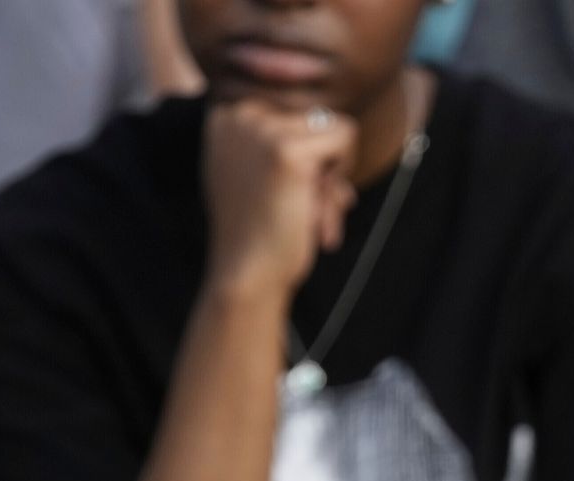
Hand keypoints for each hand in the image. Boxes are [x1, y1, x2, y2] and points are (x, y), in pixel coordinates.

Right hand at [201, 94, 354, 302]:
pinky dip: (342, 176)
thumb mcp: (261, 175)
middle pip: (317, 119)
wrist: (247, 273)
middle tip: (304, 210)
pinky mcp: (286, 151)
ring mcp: (261, 129)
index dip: (306, 158)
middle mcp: (239, 114)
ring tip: (309, 216)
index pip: (297, 115)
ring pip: (335, 127)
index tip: (284, 194)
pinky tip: (316, 212)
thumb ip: (284, 144)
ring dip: (333, 178)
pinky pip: (346, 137)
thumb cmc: (261, 233)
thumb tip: (344, 124)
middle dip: (323, 168)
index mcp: (226, 116)